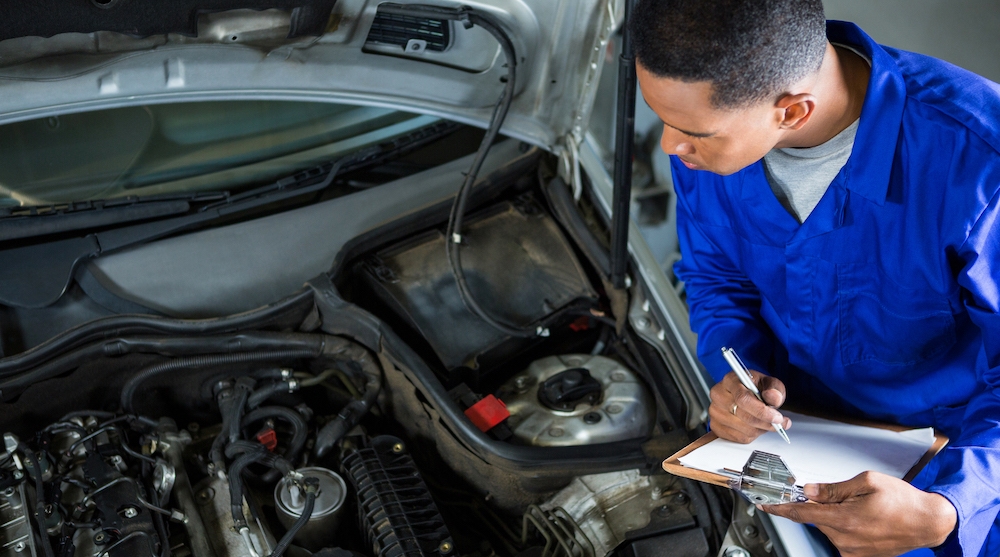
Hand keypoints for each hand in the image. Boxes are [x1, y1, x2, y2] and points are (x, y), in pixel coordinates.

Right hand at [709, 370, 790, 442]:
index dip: (761, 411)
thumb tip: (774, 397)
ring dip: (760, 429)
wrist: (745, 395)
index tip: (777, 417)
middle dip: (765, 423)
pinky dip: (752, 435)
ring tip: (765, 422)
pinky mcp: (716, 426)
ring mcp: (715, 412)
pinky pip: (739, 438)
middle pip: (743, 416)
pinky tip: (755, 426)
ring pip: (743, 429)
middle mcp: (718, 395)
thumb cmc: (755, 388)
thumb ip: (774, 388)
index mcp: (730, 380)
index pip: (742, 398)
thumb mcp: (769, 383)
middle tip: (779, 423)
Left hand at [761, 471, 956, 556]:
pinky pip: (842, 537)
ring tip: (864, 509)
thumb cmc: (903, 500)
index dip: (779, 508)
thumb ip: (833, 488)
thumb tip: (809, 491)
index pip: (800, 513)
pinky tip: (865, 520)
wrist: (928, 522)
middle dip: (823, 505)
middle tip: (847, 496)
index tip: (765, 505)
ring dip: (837, 516)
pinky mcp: (859, 556)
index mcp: (844, 519)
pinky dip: (846, 526)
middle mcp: (845, 539)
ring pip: (830, 528)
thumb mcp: (866, 482)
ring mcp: (852, 550)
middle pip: (817, 518)